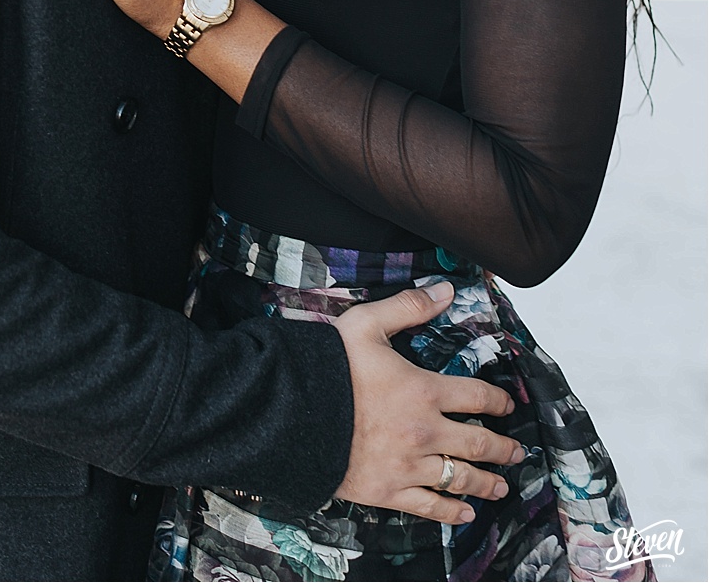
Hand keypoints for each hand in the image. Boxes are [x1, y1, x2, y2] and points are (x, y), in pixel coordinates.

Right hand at [333, 282, 519, 523]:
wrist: (289, 412)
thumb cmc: (326, 367)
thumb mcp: (364, 324)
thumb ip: (407, 307)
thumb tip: (446, 290)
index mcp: (423, 391)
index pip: (476, 396)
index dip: (498, 400)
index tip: (507, 405)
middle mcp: (424, 431)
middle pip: (478, 443)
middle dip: (502, 449)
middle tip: (516, 453)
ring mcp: (408, 465)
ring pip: (460, 478)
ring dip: (486, 483)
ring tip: (501, 486)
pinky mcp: (387, 490)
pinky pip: (429, 507)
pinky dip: (451, 512)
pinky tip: (464, 514)